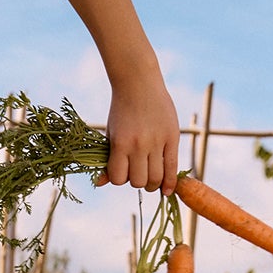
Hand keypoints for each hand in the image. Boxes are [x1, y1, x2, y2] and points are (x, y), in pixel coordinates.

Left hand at [99, 76, 180, 193]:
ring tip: (151, 178)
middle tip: (139, 173)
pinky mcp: (172, 137)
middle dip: (137, 182)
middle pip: (139, 181)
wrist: (139, 83)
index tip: (123, 171)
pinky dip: (170, 182)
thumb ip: (108, 159)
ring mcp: (157, 141)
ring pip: (155, 178)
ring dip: (152, 183)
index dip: (120, 179)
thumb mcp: (110, 134)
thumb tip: (100, 183)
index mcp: (121, 144)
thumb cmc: (121, 111)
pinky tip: (167, 190)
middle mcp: (139, 144)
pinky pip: (172, 167)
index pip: (119, 179)